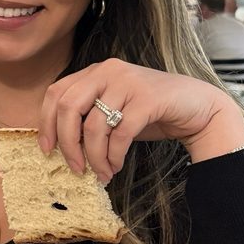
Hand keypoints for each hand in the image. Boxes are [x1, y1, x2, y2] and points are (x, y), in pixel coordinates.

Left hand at [38, 58, 243, 183]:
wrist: (198, 107)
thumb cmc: (150, 113)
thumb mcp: (113, 111)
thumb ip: (88, 119)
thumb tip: (61, 147)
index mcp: (95, 71)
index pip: (56, 92)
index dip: (46, 122)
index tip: (47, 149)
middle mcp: (108, 70)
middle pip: (68, 107)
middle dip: (67, 143)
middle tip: (74, 168)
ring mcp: (128, 81)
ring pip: (94, 125)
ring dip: (94, 157)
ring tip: (101, 173)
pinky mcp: (148, 98)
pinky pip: (120, 133)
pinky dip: (113, 156)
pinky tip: (115, 166)